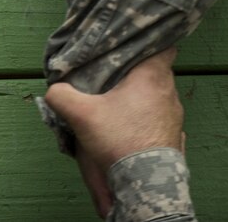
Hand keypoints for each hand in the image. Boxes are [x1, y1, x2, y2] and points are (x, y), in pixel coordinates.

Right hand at [44, 48, 183, 217]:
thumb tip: (53, 90)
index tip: (131, 46)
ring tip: (117, 105)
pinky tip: (129, 129)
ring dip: (140, 99)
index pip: (163, 46)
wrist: (146, 184)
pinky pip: (159, 121)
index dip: (148, 43)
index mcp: (152, 77)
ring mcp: (175, 118)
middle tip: (112, 77)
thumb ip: (60, 94)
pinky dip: (146, 120)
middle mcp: (170, 94)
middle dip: (135, 74)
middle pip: (155, 72)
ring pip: (157, 97)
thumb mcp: (80, 114)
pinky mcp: (174, 138)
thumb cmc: (119, 139)